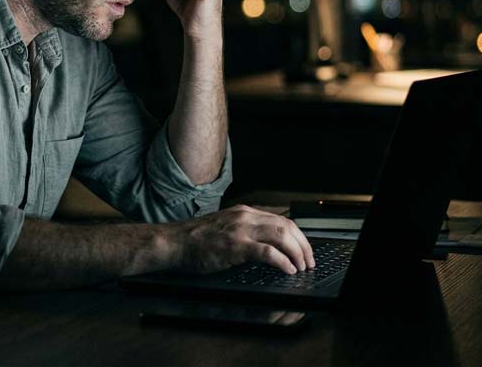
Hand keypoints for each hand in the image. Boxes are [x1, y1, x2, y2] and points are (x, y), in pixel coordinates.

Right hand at [168, 204, 315, 274]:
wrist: (173, 242)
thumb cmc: (194, 240)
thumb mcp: (224, 227)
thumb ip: (244, 230)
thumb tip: (266, 245)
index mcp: (244, 212)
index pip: (282, 219)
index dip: (298, 236)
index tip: (304, 249)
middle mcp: (245, 217)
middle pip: (287, 226)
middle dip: (303, 245)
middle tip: (309, 261)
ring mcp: (240, 230)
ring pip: (282, 236)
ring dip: (297, 254)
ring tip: (301, 267)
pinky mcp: (235, 246)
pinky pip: (268, 252)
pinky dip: (283, 262)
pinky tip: (287, 270)